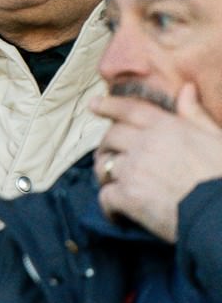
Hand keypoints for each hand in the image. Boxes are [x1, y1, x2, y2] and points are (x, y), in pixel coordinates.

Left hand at [93, 82, 221, 241]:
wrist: (220, 213)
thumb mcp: (216, 139)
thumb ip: (196, 115)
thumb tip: (187, 88)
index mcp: (166, 127)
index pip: (129, 109)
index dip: (109, 105)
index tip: (93, 104)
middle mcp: (145, 143)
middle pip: (110, 137)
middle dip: (106, 146)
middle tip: (108, 157)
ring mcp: (134, 169)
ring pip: (104, 166)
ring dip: (105, 175)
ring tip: (112, 184)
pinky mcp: (128, 196)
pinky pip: (105, 197)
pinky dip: (108, 207)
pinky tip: (116, 214)